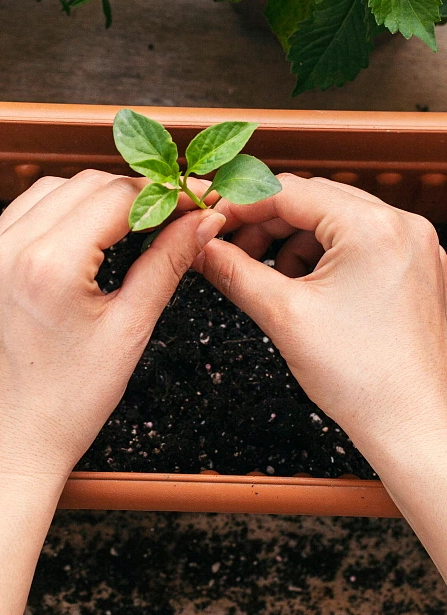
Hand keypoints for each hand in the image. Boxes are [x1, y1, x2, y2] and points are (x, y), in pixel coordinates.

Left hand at [0, 170, 224, 498]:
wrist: (1, 453)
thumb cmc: (62, 410)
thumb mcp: (128, 333)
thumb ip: (166, 265)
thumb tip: (200, 223)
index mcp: (48, 265)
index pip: (117, 196)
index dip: (165, 193)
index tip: (191, 200)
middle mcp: (3, 254)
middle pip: (79, 185)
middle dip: (128, 193)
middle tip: (165, 214)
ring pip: (41, 196)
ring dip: (84, 201)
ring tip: (121, 229)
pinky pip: (9, 227)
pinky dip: (46, 223)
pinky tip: (72, 249)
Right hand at [193, 174, 446, 459]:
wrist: (412, 424)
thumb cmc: (364, 377)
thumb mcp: (280, 315)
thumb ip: (232, 270)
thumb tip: (200, 248)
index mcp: (373, 229)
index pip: (288, 190)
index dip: (238, 204)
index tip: (209, 221)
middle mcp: (401, 228)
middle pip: (312, 200)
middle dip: (263, 224)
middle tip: (226, 250)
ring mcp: (413, 248)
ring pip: (332, 221)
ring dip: (290, 241)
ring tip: (265, 277)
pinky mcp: (414, 270)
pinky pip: (356, 243)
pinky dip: (320, 256)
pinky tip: (299, 287)